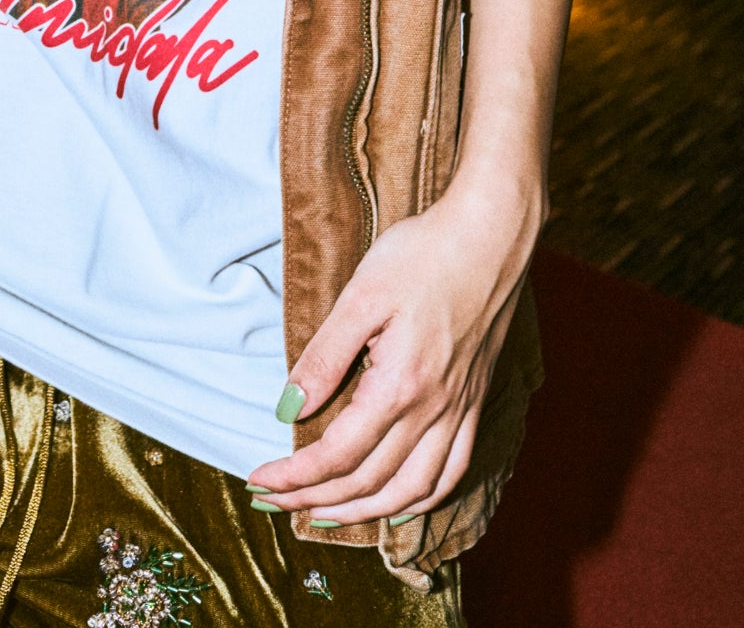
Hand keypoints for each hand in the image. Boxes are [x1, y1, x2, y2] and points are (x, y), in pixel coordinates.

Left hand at [245, 175, 538, 526]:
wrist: (490, 236)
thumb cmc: (422, 255)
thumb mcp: (361, 297)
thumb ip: (324, 357)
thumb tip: (288, 409)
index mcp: (400, 387)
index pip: (337, 454)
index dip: (294, 477)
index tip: (259, 481)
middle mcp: (434, 411)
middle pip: (369, 481)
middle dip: (316, 500)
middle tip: (275, 503)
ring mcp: (460, 410)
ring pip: (413, 491)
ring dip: (365, 511)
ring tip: (326, 513)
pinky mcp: (475, 402)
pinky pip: (453, 472)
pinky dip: (421, 500)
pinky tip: (399, 501)